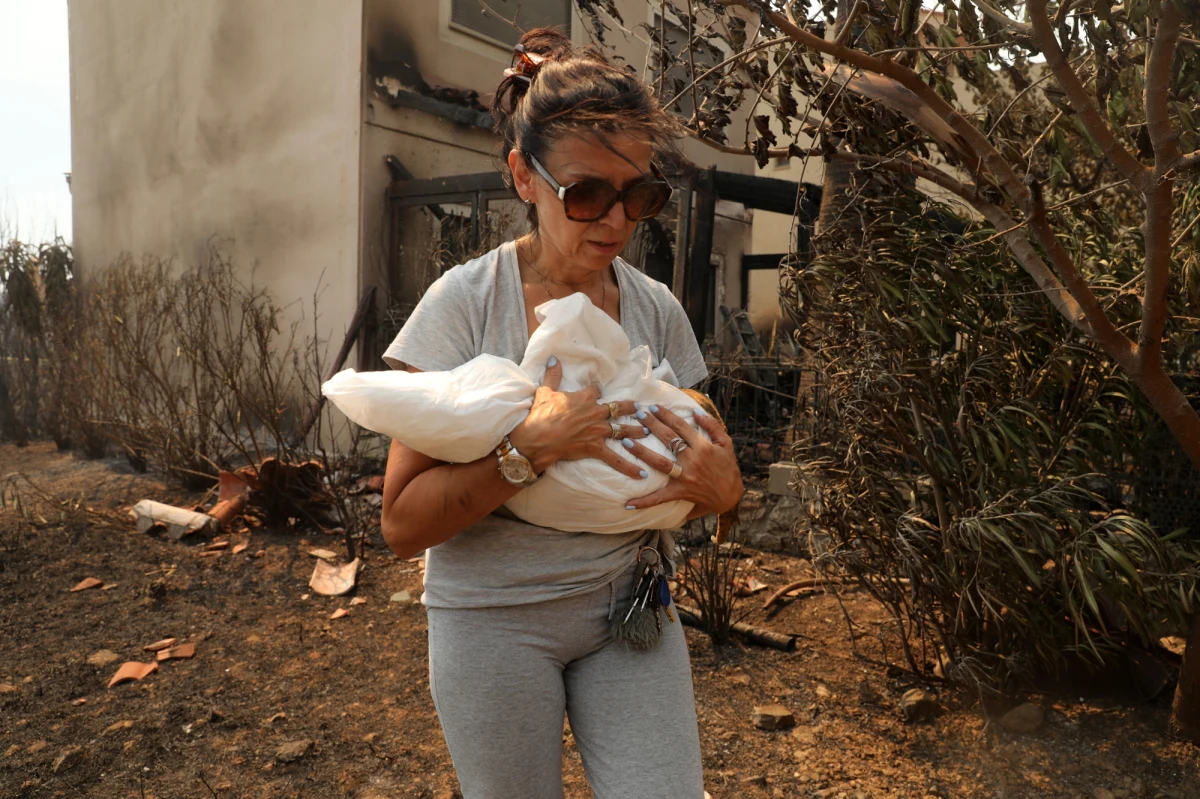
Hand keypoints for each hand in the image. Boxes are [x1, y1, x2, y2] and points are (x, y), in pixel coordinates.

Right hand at [507, 357, 649, 478]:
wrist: (538, 438)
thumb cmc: (541, 415)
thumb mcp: (545, 391)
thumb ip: (552, 374)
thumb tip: (553, 358)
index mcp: (585, 398)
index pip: (596, 390)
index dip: (596, 391)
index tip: (598, 392)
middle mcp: (596, 413)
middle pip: (619, 409)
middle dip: (631, 408)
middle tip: (642, 409)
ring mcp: (598, 431)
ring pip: (623, 430)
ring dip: (637, 431)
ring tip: (648, 432)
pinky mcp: (596, 447)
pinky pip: (616, 459)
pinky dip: (629, 467)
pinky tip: (642, 474)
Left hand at [620, 403, 743, 514]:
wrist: (731, 495)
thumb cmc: (728, 467)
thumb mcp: (726, 443)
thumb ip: (712, 426)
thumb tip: (695, 412)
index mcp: (703, 446)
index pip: (680, 426)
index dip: (666, 415)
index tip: (653, 407)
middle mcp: (692, 460)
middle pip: (668, 439)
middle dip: (652, 424)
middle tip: (638, 414)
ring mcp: (685, 476)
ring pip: (660, 462)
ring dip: (642, 451)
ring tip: (626, 441)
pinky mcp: (681, 492)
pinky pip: (660, 497)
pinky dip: (644, 501)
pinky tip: (628, 503)